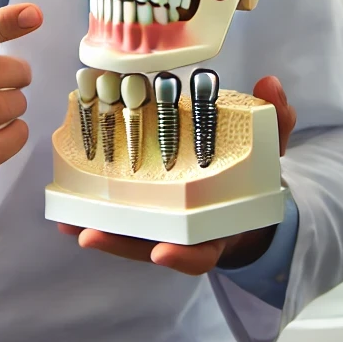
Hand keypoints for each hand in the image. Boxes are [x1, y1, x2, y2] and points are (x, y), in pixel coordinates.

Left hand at [59, 75, 296, 273]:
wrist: (242, 194)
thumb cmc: (252, 175)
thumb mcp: (272, 151)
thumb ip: (276, 122)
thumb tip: (271, 85)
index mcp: (220, 229)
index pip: (202, 252)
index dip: (183, 255)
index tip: (162, 252)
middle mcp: (187, 235)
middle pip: (152, 247)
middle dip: (122, 243)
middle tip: (92, 235)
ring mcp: (163, 227)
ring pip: (129, 235)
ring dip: (98, 228)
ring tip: (70, 220)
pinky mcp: (143, 213)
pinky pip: (118, 217)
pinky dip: (93, 213)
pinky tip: (66, 207)